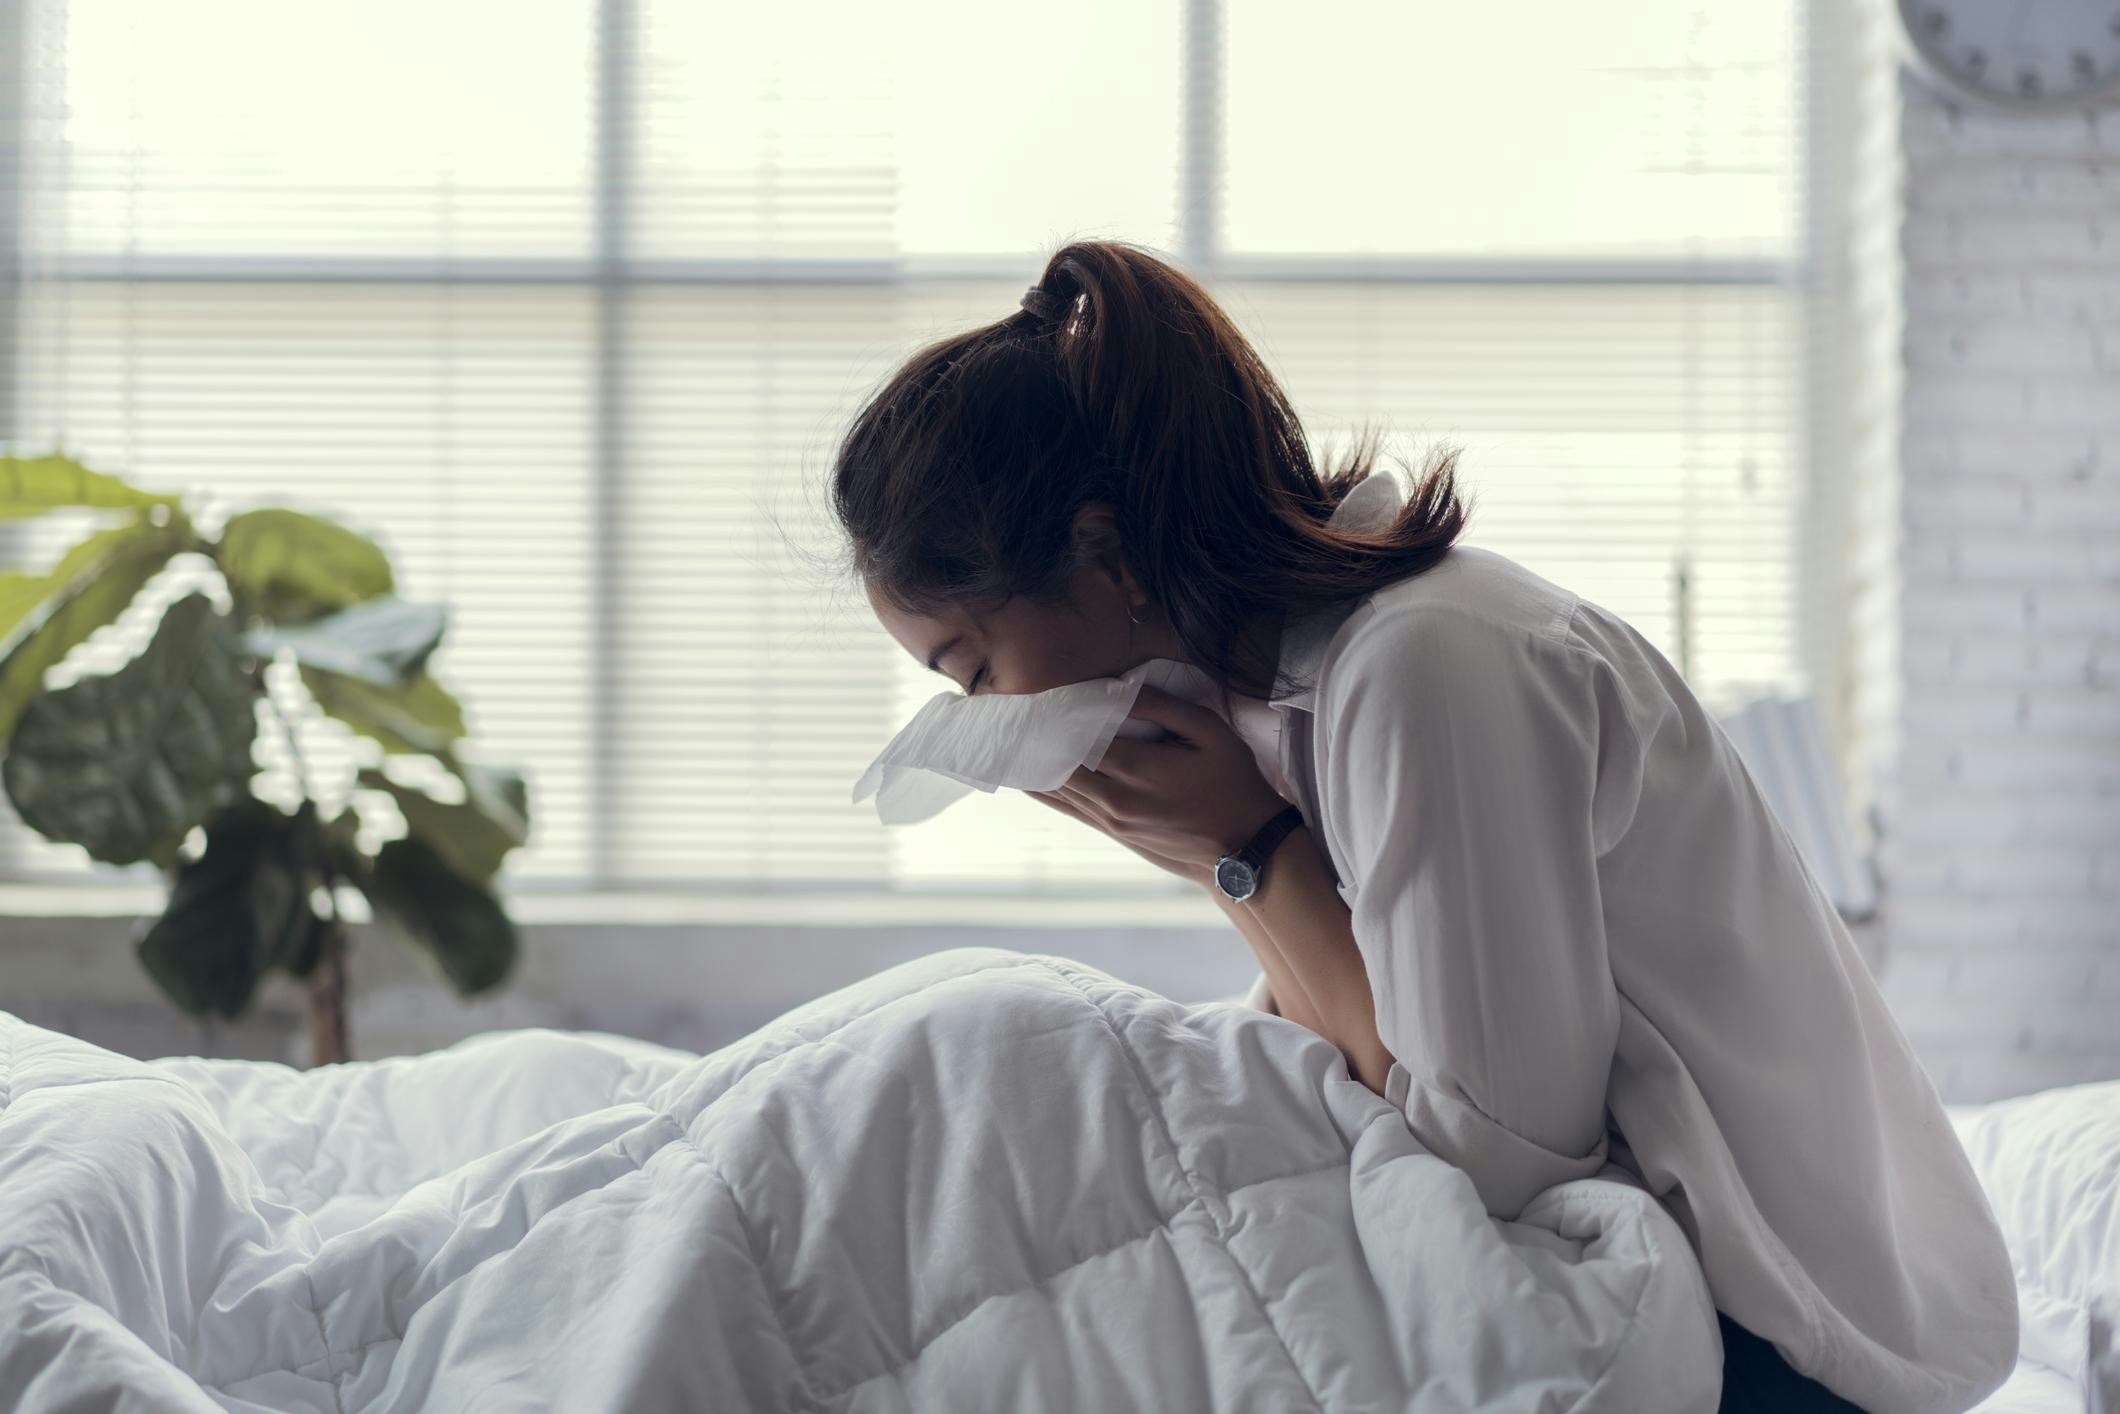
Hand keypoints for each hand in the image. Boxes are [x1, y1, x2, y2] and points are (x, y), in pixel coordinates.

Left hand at [1024, 683, 1289, 873]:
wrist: (1245, 849)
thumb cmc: (1233, 784)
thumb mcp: (1211, 732)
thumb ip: (1163, 706)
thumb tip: (1118, 688)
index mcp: (1138, 769)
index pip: (1078, 734)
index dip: (1055, 713)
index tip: (1037, 690)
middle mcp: (1115, 798)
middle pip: (1057, 761)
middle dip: (1037, 735)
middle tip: (1015, 707)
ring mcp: (1110, 819)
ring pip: (1054, 787)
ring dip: (1033, 760)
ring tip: (1012, 733)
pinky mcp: (1111, 831)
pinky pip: (1064, 806)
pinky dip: (1043, 786)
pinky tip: (1026, 770)